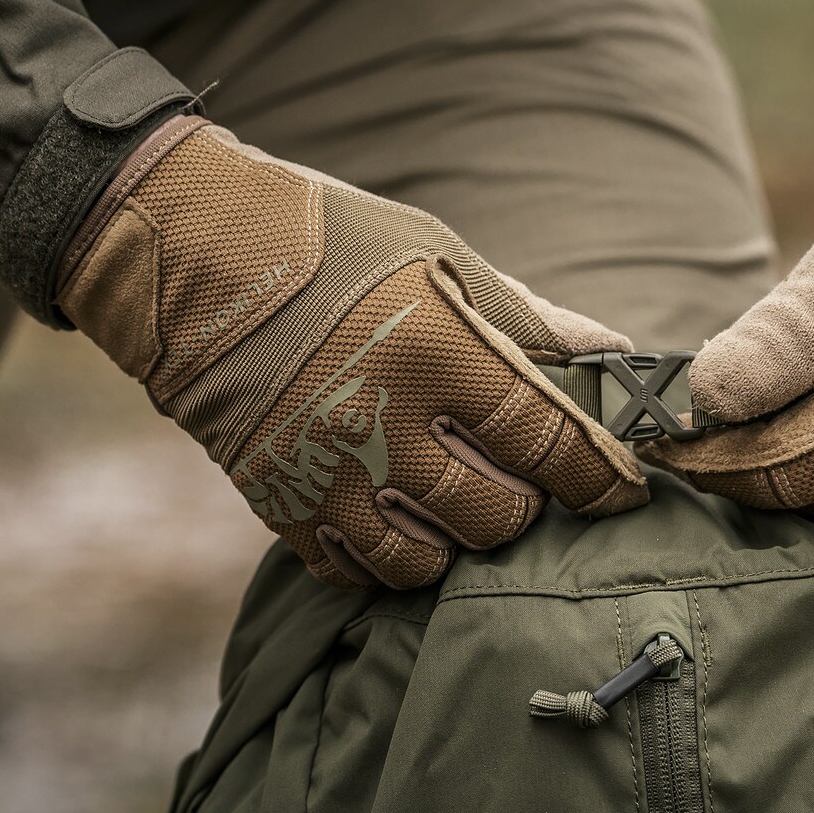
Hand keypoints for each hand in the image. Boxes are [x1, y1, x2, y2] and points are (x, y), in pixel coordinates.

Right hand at [58, 117, 647, 588]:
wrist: (188, 257)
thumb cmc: (330, 242)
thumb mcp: (437, 254)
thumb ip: (527, 319)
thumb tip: (611, 357)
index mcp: (433, 349)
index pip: (546, 441)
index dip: (599, 477)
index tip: (625, 490)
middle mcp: (379, 422)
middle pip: (495, 516)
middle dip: (530, 507)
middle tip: (531, 482)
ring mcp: (323, 472)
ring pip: (428, 560)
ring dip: (462, 540)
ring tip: (467, 505)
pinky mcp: (277, 502)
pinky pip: (356, 570)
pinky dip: (392, 559)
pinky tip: (405, 521)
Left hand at [642, 106, 813, 539]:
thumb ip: (779, 337)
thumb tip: (703, 399)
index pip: (784, 466)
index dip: (709, 457)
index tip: (650, 436)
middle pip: (805, 497)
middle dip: (735, 470)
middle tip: (671, 435)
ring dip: (775, 477)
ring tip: (721, 431)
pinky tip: (782, 435)